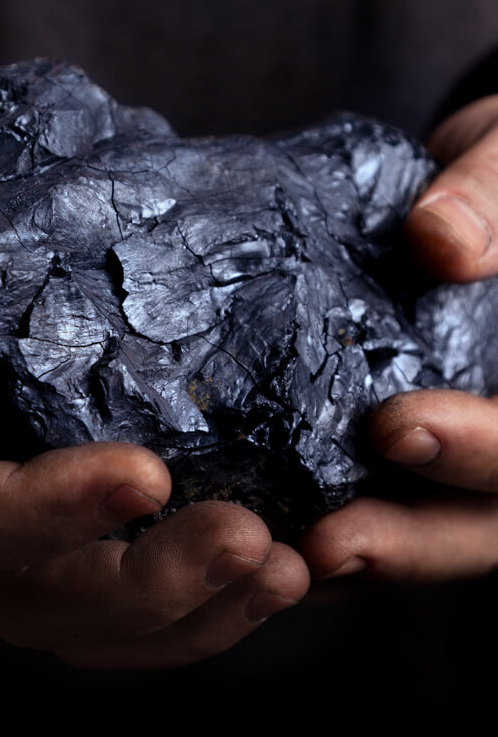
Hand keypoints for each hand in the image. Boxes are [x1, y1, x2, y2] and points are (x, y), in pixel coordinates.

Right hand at [0, 127, 307, 667]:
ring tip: (290, 571)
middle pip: (52, 600)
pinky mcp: (91, 552)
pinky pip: (150, 608)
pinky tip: (288, 569)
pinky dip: (219, 601)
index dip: (45, 512)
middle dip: (156, 584)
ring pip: (113, 623)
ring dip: (206, 610)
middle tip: (252, 542)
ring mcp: (36, 559)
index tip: (144, 476)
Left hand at [300, 97, 497, 582]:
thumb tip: (440, 243)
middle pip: (486, 520)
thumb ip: (496, 193)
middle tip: (327, 546)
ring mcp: (459, 440)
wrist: (470, 185)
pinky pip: (375, 494)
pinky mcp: (400, 437)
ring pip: (431, 525)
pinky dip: (326, 518)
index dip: (482, 450)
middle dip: (412, 540)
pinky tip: (267, 524)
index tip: (396, 429)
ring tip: (284, 557)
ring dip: (363, 552)